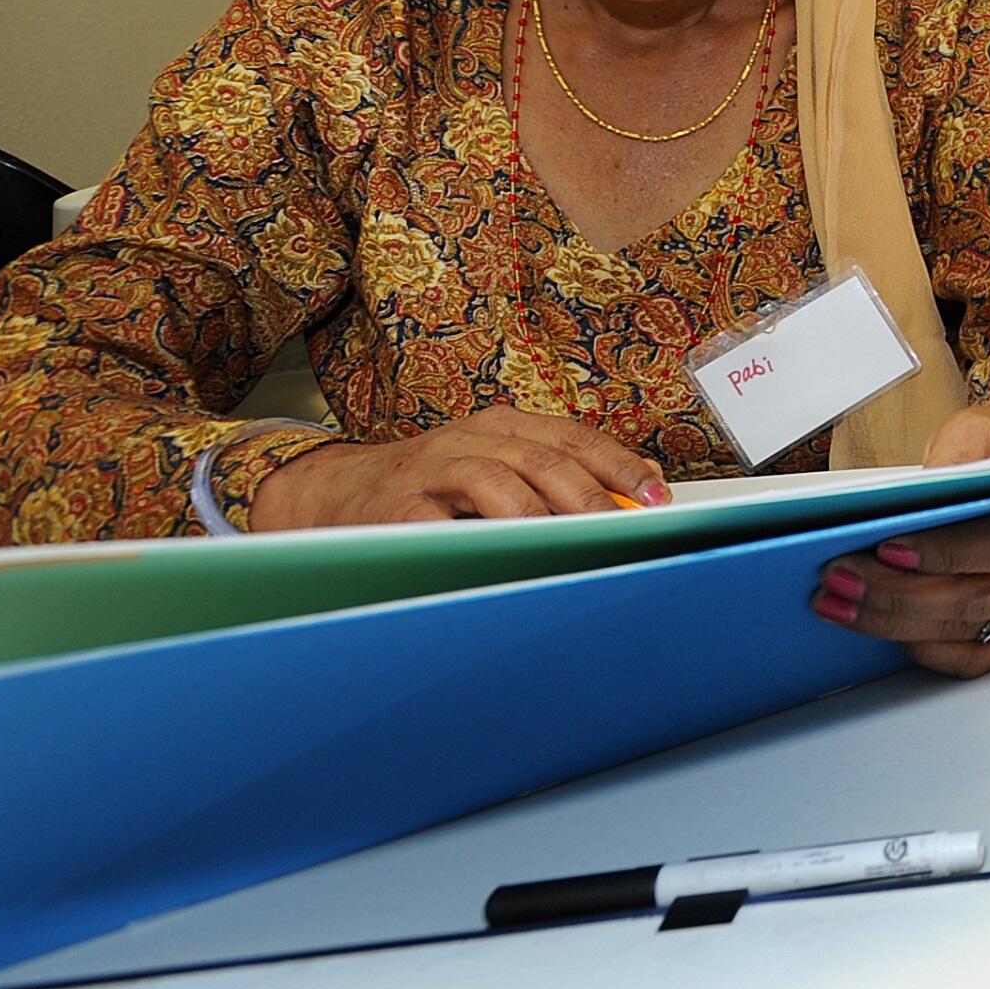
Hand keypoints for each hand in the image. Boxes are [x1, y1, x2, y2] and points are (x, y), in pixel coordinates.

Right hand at [247, 407, 664, 527]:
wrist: (335, 493)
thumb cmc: (430, 485)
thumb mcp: (494, 466)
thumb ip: (553, 479)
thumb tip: (633, 501)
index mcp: (502, 426)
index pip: (574, 438)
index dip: (618, 466)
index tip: (655, 497)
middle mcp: (469, 439)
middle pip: (543, 461)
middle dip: (590, 498)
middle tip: (621, 531)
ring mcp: (430, 470)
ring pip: (497, 484)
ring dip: (540, 519)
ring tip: (573, 548)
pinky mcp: (394, 508)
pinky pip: (441, 525)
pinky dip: (474, 543)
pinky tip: (503, 562)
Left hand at [810, 404, 989, 678]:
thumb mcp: (985, 428)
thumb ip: (958, 453)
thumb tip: (920, 492)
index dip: (950, 553)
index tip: (888, 549)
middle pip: (978, 597)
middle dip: (899, 593)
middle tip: (841, 578)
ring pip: (966, 629)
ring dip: (895, 620)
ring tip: (840, 602)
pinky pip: (973, 657)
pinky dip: (924, 647)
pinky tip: (884, 627)